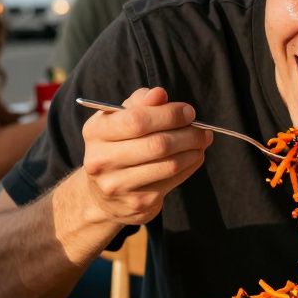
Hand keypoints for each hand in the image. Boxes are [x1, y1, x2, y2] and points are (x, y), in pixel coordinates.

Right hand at [80, 87, 211, 226]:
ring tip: (202, 141)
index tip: (189, 112)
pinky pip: (173, 181)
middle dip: (188, 134)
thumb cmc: (117, 145)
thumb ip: (140, 103)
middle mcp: (101, 161)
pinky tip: (193, 157)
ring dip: (193, 150)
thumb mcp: (120, 119)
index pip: (137, 120)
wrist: (102, 195)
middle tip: (202, 129)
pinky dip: (190, 166)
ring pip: (169, 165)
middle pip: (158, 145)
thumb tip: (159, 94)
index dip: (169, 114)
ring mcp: (118, 186)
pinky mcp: (137, 203)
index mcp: (95, 132)